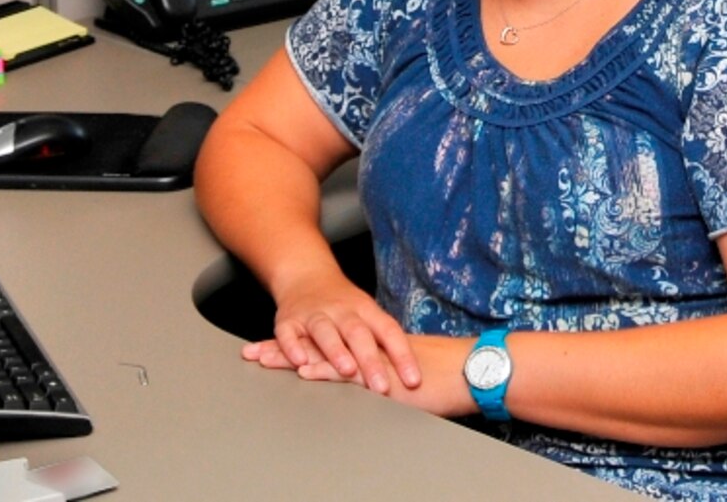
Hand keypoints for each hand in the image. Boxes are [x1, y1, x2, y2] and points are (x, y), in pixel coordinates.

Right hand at [242, 275, 418, 394]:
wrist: (306, 275)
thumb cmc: (344, 305)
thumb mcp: (367, 315)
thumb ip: (384, 343)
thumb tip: (412, 376)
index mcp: (366, 310)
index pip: (388, 331)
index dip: (403, 355)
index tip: (414, 381)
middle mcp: (341, 311)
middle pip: (358, 333)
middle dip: (371, 360)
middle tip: (382, 387)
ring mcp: (314, 314)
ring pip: (326, 331)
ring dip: (337, 350)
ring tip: (347, 370)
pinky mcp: (288, 321)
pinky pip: (289, 333)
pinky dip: (292, 346)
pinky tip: (299, 361)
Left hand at [249, 330, 476, 417]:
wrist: (471, 371)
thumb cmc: (448, 377)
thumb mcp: (408, 375)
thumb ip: (387, 374)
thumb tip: (376, 382)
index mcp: (372, 349)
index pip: (330, 345)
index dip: (301, 346)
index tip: (274, 347)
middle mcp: (369, 351)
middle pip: (319, 347)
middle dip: (285, 350)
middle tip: (255, 351)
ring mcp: (374, 362)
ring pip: (326, 356)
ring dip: (293, 358)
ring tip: (263, 359)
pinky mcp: (383, 376)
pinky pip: (349, 372)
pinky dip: (326, 370)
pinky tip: (305, 370)